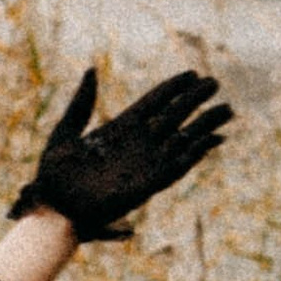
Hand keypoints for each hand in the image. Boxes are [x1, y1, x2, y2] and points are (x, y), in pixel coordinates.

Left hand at [7, 65, 231, 242]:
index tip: (192, 73)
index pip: (154, 102)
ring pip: (183, 139)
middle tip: (215, 83)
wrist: (54, 210)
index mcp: (120, 128)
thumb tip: (92, 70)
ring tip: (227, 109)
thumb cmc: (53, 175)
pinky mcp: (149, 185)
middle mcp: (138, 144)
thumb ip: (81, 103)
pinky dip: (195, 153)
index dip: (173, 88)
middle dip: (195, 100)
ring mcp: (146, 163)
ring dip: (205, 125)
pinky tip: (212, 139)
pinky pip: (178, 167)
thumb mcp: (64, 132)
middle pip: (174, 116)